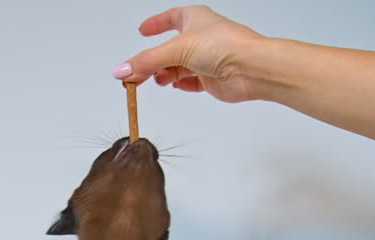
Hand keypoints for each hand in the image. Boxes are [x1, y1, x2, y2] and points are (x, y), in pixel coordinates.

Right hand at [113, 6, 263, 102]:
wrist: (250, 68)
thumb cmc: (225, 45)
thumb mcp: (176, 49)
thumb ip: (147, 62)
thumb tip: (123, 70)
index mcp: (194, 18)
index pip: (170, 18)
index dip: (156, 24)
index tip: (143, 30)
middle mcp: (201, 37)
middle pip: (169, 49)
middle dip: (153, 60)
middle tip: (136, 71)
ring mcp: (207, 58)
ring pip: (178, 67)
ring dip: (165, 74)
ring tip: (155, 79)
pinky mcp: (212, 78)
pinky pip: (191, 82)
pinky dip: (181, 84)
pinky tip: (175, 85)